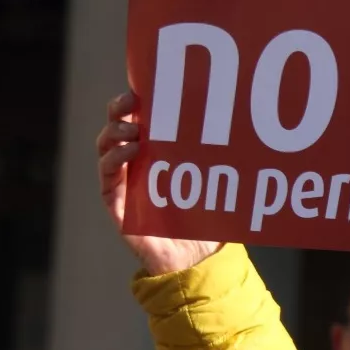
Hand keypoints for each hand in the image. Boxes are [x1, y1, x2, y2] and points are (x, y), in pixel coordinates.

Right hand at [97, 91, 220, 275]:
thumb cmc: (206, 223)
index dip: (137, 102)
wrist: (194, 263)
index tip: (143, 86)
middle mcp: (136, 165)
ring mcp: (123, 182)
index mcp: (156, 155)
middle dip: (120, 109)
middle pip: (118, 127)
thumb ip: (218, 162)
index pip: (140, 120)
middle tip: (131, 98)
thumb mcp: (214, 184)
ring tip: (133, 127)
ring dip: (116, 131)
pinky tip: (130, 149)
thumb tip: (242, 132)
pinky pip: (107, 174)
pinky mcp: (116, 203)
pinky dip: (114, 158)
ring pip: (107, 146)